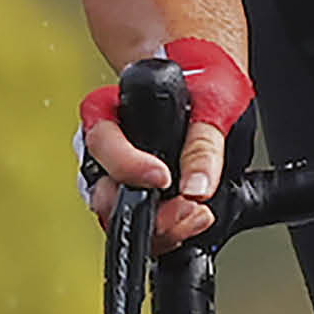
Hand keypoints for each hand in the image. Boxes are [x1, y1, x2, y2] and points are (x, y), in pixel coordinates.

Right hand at [75, 39, 252, 254]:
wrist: (205, 83)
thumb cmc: (201, 83)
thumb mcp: (211, 102)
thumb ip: (203, 146)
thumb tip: (196, 188)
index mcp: (107, 112)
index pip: (102, 144)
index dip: (129, 166)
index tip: (162, 178)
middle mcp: (105, 150)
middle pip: (106, 196)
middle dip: (147, 214)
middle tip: (189, 211)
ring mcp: (116, 177)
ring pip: (121, 218)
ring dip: (160, 228)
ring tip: (197, 217)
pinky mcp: (135, 197)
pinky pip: (141, 224)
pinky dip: (167, 230)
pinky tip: (191, 220)